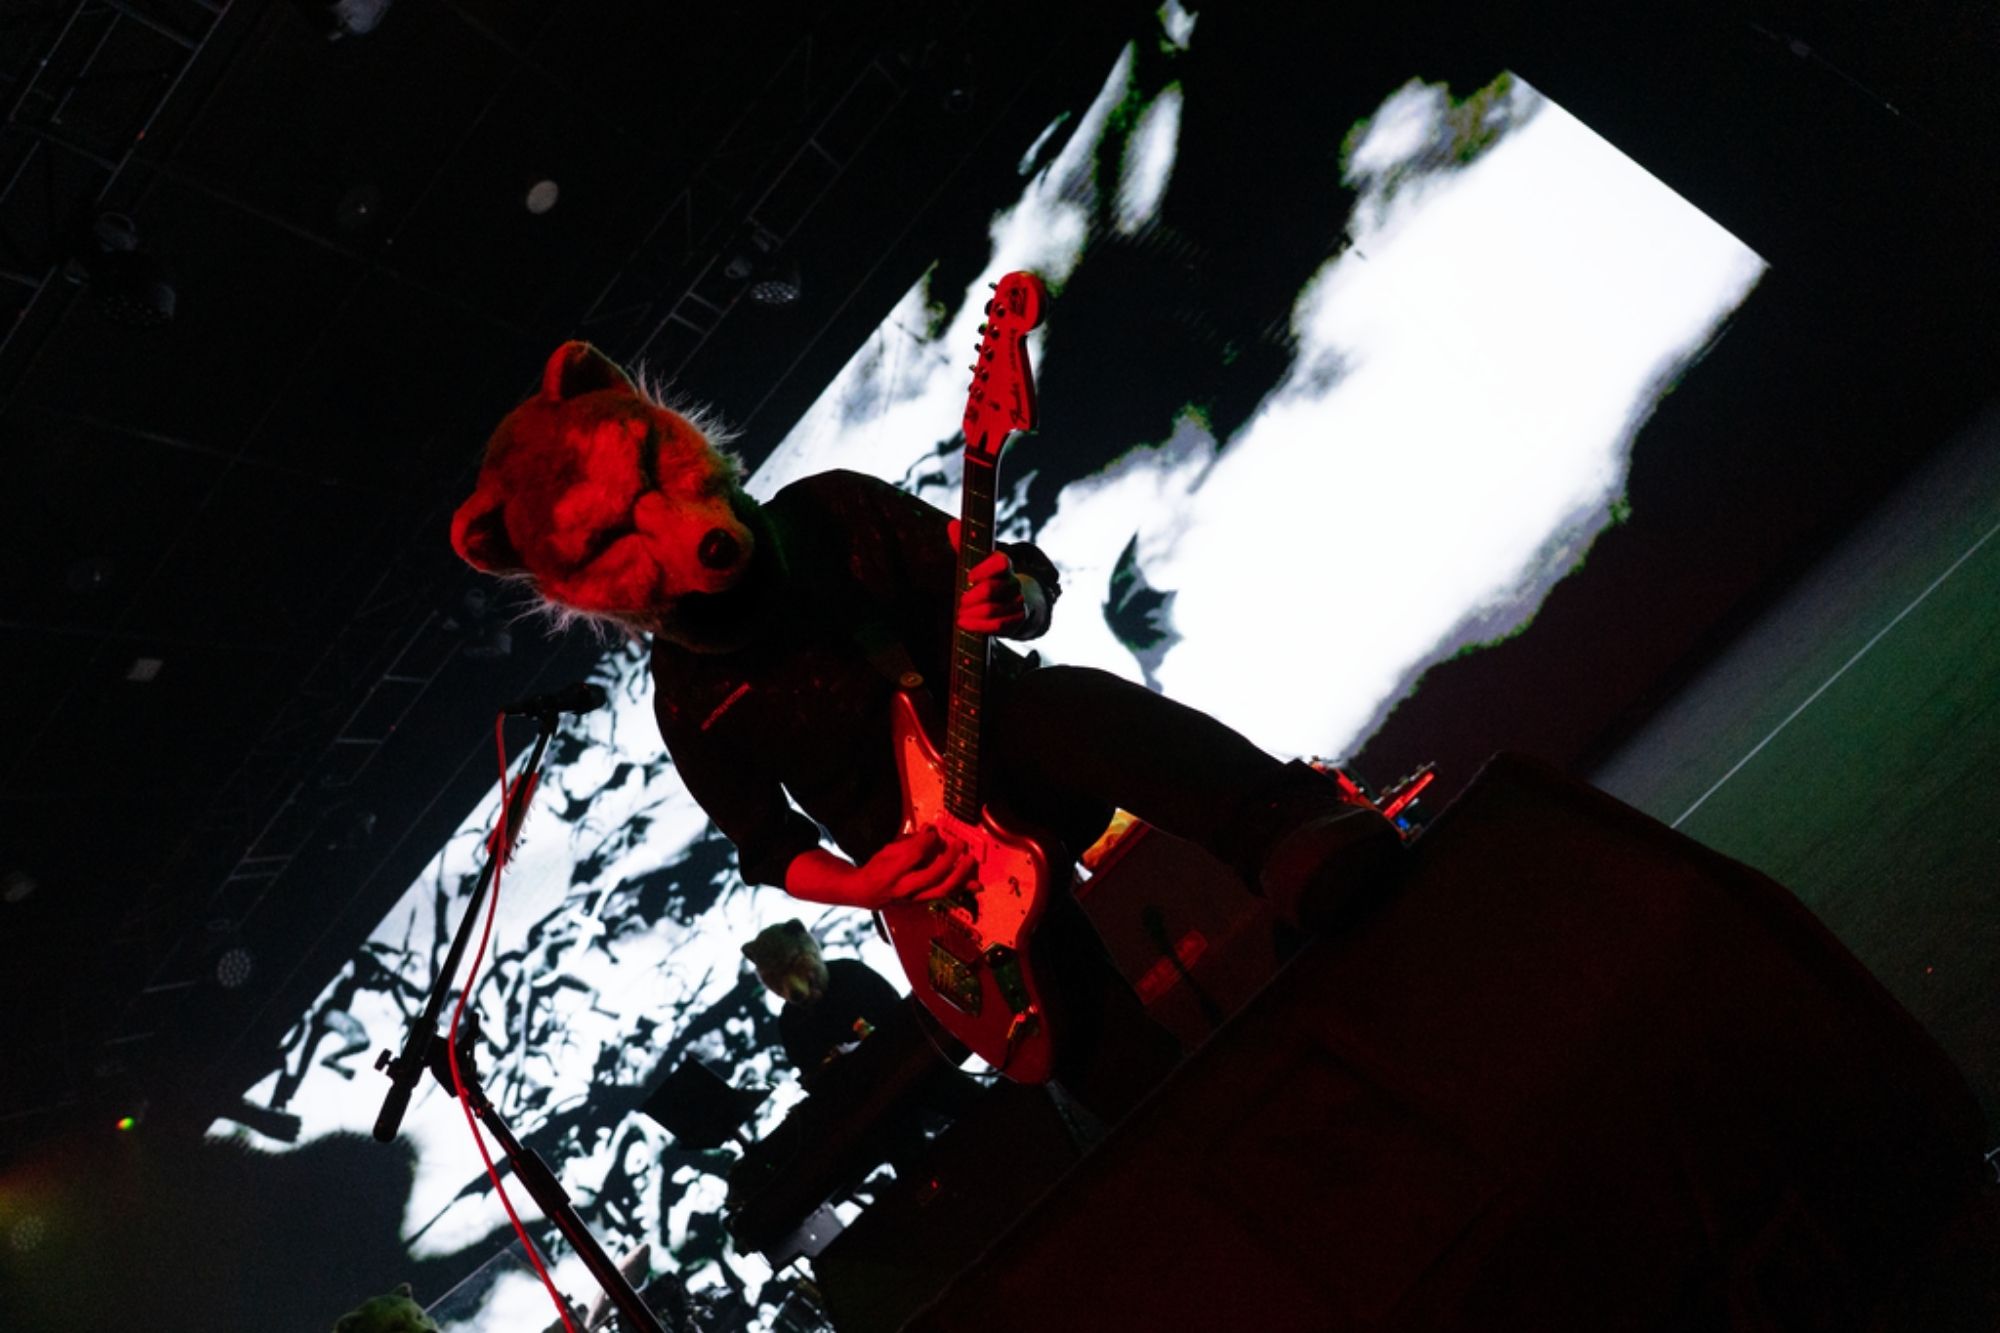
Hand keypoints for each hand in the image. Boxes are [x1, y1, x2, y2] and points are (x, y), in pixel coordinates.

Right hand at [858, 826, 974, 906]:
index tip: (933, 831)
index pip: (912, 856)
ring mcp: (916, 897)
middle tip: (959, 844)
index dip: (925, 841)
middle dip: (948, 859)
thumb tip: (930, 830)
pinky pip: (946, 895)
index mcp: (891, 873)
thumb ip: (910, 842)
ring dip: (959, 875)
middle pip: (931, 876)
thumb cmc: (878, 870)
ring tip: (971, 861)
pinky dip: (962, 889)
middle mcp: (905, 889)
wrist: (868, 893)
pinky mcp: (925, 900)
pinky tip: (976, 885)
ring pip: (942, 889)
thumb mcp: (888, 851)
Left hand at [948, 520, 1038, 634]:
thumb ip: (963, 544)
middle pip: (992, 589)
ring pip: (993, 610)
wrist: (1011, 601)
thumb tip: (952, 524)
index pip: (1000, 563)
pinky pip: (997, 626)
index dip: (985, 570)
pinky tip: (964, 623)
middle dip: (972, 596)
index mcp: (1003, 564)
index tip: (970, 577)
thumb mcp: (975, 562)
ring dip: (972, 613)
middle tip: (961, 599)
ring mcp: (1017, 602)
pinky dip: (978, 626)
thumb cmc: (987, 579)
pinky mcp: (1017, 620)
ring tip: (960, 614)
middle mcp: (1013, 582)